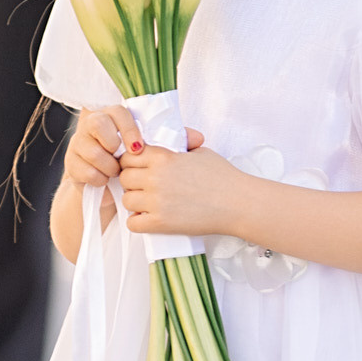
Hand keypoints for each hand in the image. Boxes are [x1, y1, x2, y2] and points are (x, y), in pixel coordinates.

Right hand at [59, 105, 136, 200]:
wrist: (104, 185)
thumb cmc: (123, 161)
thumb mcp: (132, 148)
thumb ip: (137, 140)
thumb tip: (141, 146)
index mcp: (108, 115)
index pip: (117, 112)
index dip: (129, 130)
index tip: (138, 148)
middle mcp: (89, 124)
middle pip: (98, 123)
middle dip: (114, 144)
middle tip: (122, 159)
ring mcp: (77, 142)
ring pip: (94, 153)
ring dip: (110, 167)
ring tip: (115, 172)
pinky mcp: (70, 162)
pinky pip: (88, 172)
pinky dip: (101, 180)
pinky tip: (104, 180)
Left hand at [115, 129, 241, 237]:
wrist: (237, 203)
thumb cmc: (223, 176)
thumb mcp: (200, 151)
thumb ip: (180, 143)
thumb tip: (172, 137)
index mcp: (164, 157)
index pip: (129, 155)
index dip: (132, 161)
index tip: (139, 167)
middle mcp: (156, 177)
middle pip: (124, 177)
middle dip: (132, 181)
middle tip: (144, 185)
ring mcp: (157, 201)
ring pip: (126, 200)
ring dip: (135, 201)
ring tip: (148, 202)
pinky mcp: (161, 223)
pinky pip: (133, 223)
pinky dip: (138, 221)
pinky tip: (149, 218)